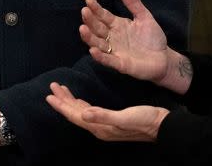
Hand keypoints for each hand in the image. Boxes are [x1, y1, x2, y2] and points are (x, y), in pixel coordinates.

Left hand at [46, 83, 167, 141]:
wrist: (162, 126)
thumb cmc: (145, 120)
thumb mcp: (124, 117)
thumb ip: (103, 115)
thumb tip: (83, 113)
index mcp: (100, 127)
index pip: (74, 115)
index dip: (61, 105)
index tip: (49, 95)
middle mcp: (99, 127)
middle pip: (75, 113)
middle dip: (63, 100)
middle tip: (53, 86)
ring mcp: (105, 124)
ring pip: (81, 111)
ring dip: (70, 100)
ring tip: (61, 90)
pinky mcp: (111, 119)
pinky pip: (89, 111)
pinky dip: (80, 103)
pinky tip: (79, 100)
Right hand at [80, 0, 169, 84]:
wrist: (164, 59)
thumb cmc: (152, 38)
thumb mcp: (144, 17)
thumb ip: (134, 3)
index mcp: (117, 25)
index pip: (103, 16)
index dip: (96, 8)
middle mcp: (112, 37)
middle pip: (97, 28)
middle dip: (90, 20)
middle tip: (84, 11)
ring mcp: (115, 51)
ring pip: (98, 43)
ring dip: (89, 37)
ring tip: (82, 28)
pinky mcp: (121, 64)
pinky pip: (108, 60)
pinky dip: (100, 56)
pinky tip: (92, 51)